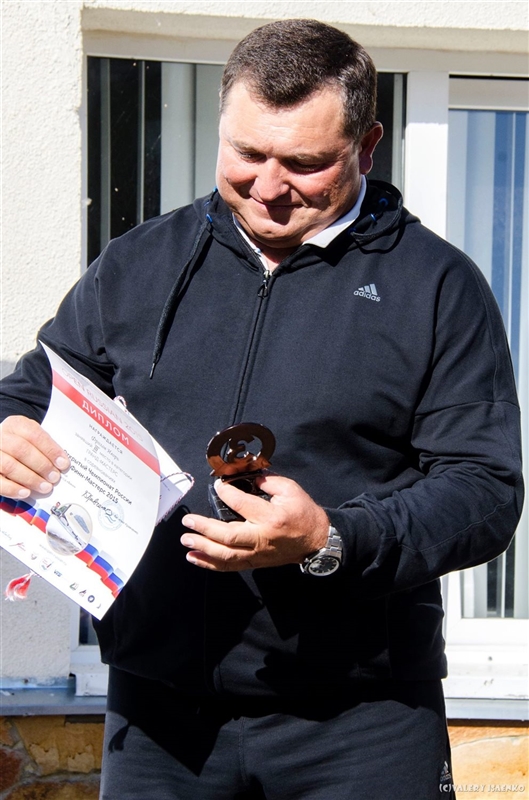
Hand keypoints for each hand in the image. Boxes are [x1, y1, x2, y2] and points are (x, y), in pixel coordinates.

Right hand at [0, 415, 69, 498]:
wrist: (3, 447)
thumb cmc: (23, 444)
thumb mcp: (33, 438)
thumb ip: (45, 447)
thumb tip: (61, 463)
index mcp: (16, 425)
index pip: (34, 434)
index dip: (50, 450)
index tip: (63, 463)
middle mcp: (1, 437)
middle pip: (21, 449)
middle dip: (42, 465)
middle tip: (54, 477)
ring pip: (9, 466)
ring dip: (30, 479)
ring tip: (45, 487)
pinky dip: (13, 489)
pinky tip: (26, 492)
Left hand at [181, 474, 328, 570]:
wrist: (317, 541)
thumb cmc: (304, 514)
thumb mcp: (291, 490)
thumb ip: (268, 481)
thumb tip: (246, 477)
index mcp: (272, 517)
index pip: (242, 505)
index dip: (226, 494)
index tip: (218, 486)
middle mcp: (262, 538)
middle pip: (229, 536)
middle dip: (205, 529)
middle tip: (188, 521)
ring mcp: (258, 553)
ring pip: (226, 556)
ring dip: (203, 549)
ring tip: (186, 540)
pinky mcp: (256, 562)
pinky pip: (230, 566)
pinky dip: (210, 563)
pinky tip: (195, 557)